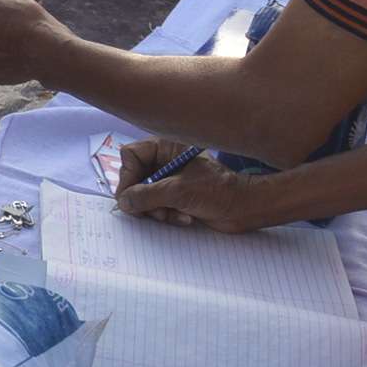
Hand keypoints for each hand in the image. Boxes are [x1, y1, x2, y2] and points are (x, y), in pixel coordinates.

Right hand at [114, 142, 270, 232]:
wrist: (244, 208)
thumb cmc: (217, 192)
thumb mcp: (177, 192)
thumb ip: (146, 195)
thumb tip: (123, 201)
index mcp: (166, 148)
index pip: (131, 156)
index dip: (128, 176)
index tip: (130, 196)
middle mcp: (165, 161)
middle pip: (135, 178)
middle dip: (143, 198)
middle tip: (154, 211)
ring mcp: (170, 179)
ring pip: (144, 196)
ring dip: (156, 210)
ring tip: (173, 214)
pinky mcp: (175, 196)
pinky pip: (157, 206)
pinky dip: (167, 215)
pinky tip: (184, 218)